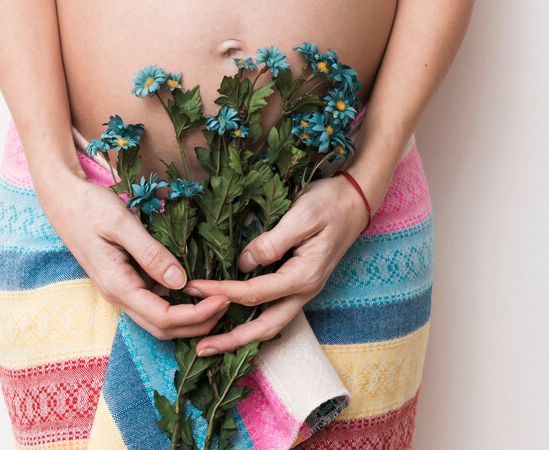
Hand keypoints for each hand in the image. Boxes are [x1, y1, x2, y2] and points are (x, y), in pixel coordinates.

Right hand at [34, 168, 229, 339]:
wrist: (62, 199)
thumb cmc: (89, 207)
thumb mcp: (121, 224)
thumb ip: (150, 253)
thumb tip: (180, 281)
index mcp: (117, 285)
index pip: (164, 317)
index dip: (197, 315)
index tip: (224, 298)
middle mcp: (118, 296)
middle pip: (163, 327)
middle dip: (198, 323)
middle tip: (228, 303)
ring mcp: (121, 289)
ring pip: (158, 318)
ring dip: (189, 316)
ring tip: (217, 298)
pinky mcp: (124, 280)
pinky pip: (153, 301)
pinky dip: (177, 302)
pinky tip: (195, 287)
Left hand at [183, 175, 368, 355]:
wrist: (354, 201)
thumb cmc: (330, 204)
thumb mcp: (302, 216)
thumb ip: (273, 242)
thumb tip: (244, 263)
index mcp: (304, 276)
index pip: (255, 293)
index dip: (222, 292)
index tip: (193, 289)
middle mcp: (303, 290)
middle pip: (264, 326)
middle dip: (231, 339)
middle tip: (200, 347)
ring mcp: (302, 289)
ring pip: (269, 322)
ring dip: (240, 334)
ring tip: (211, 342)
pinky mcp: (297, 282)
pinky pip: (272, 308)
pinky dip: (251, 317)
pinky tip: (233, 318)